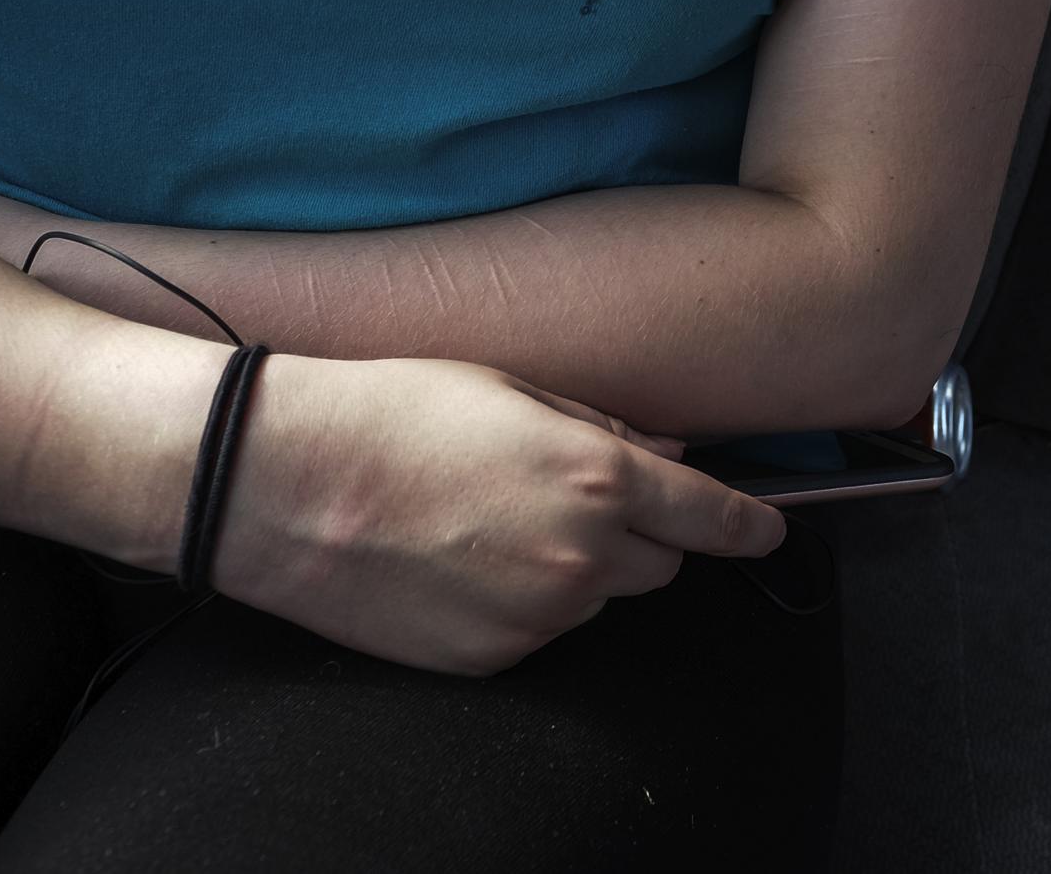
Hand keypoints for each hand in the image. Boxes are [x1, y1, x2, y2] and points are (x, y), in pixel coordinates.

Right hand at [208, 352, 783, 674]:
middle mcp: (580, 558)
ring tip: (490, 521)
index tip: (768, 529)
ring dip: (574, 569)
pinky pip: (536, 632)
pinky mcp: (487, 657)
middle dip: (639, 536)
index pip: (712, 518)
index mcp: (598, 480)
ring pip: (596, 601)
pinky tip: (459, 560)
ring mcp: (534, 617)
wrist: (282, 483)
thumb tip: (666, 457)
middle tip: (570, 497)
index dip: (749, 525)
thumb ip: (604, 430)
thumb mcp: (513, 391)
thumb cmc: (392, 414)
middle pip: (659, 567)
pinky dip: (520, 603)